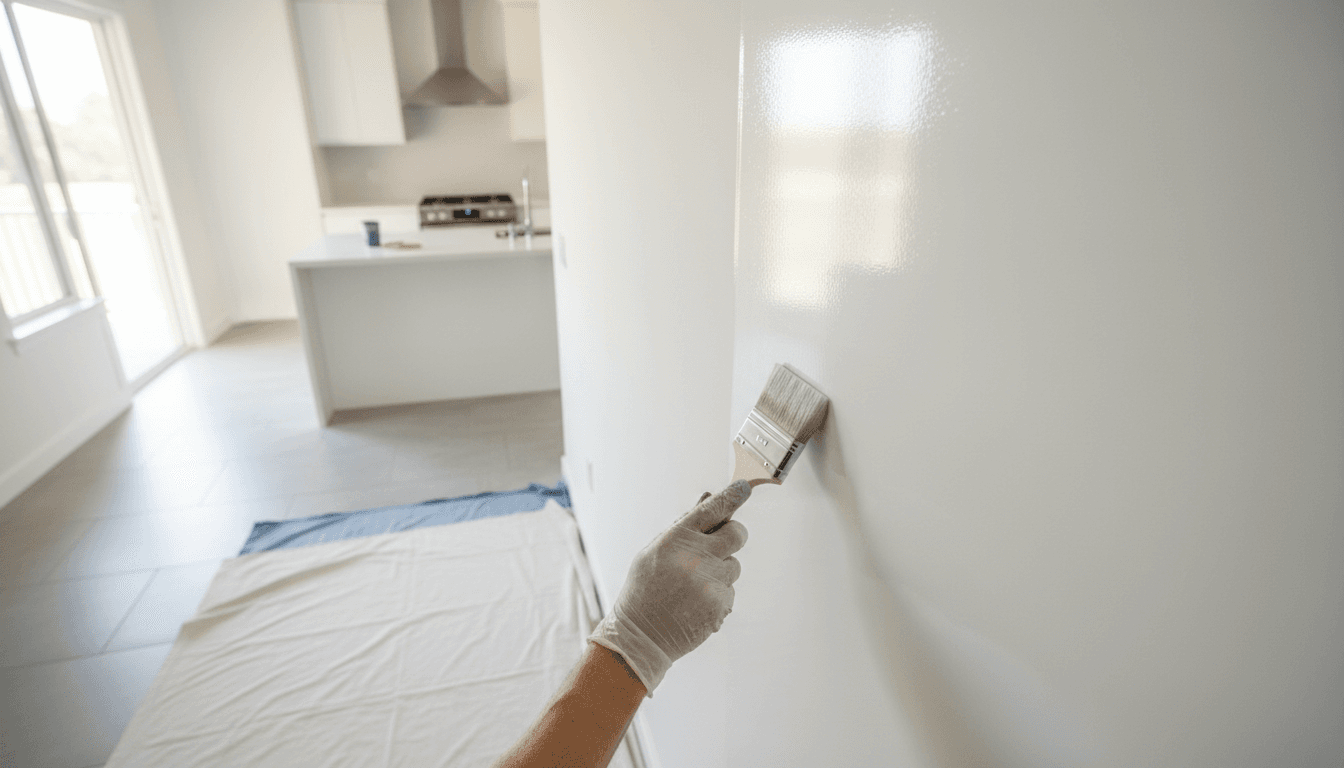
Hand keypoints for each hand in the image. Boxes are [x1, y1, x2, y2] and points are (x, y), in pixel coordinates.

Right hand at [587, 480, 751, 695]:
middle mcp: (696, 556)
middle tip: (721, 545)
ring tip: (693, 587)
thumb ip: (683, 526)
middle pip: (737, 534)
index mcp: (676, 539)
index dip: (731, 496)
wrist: (640, 636)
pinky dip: (718, 596)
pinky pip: (730, 591)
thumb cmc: (645, 590)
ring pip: (734, 565)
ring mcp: (711, 581)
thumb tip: (707, 497)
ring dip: (721, 571)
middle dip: (734, 534)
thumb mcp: (654, 552)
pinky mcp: (721, 604)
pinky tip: (695, 605)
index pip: (711, 509)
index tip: (744, 487)